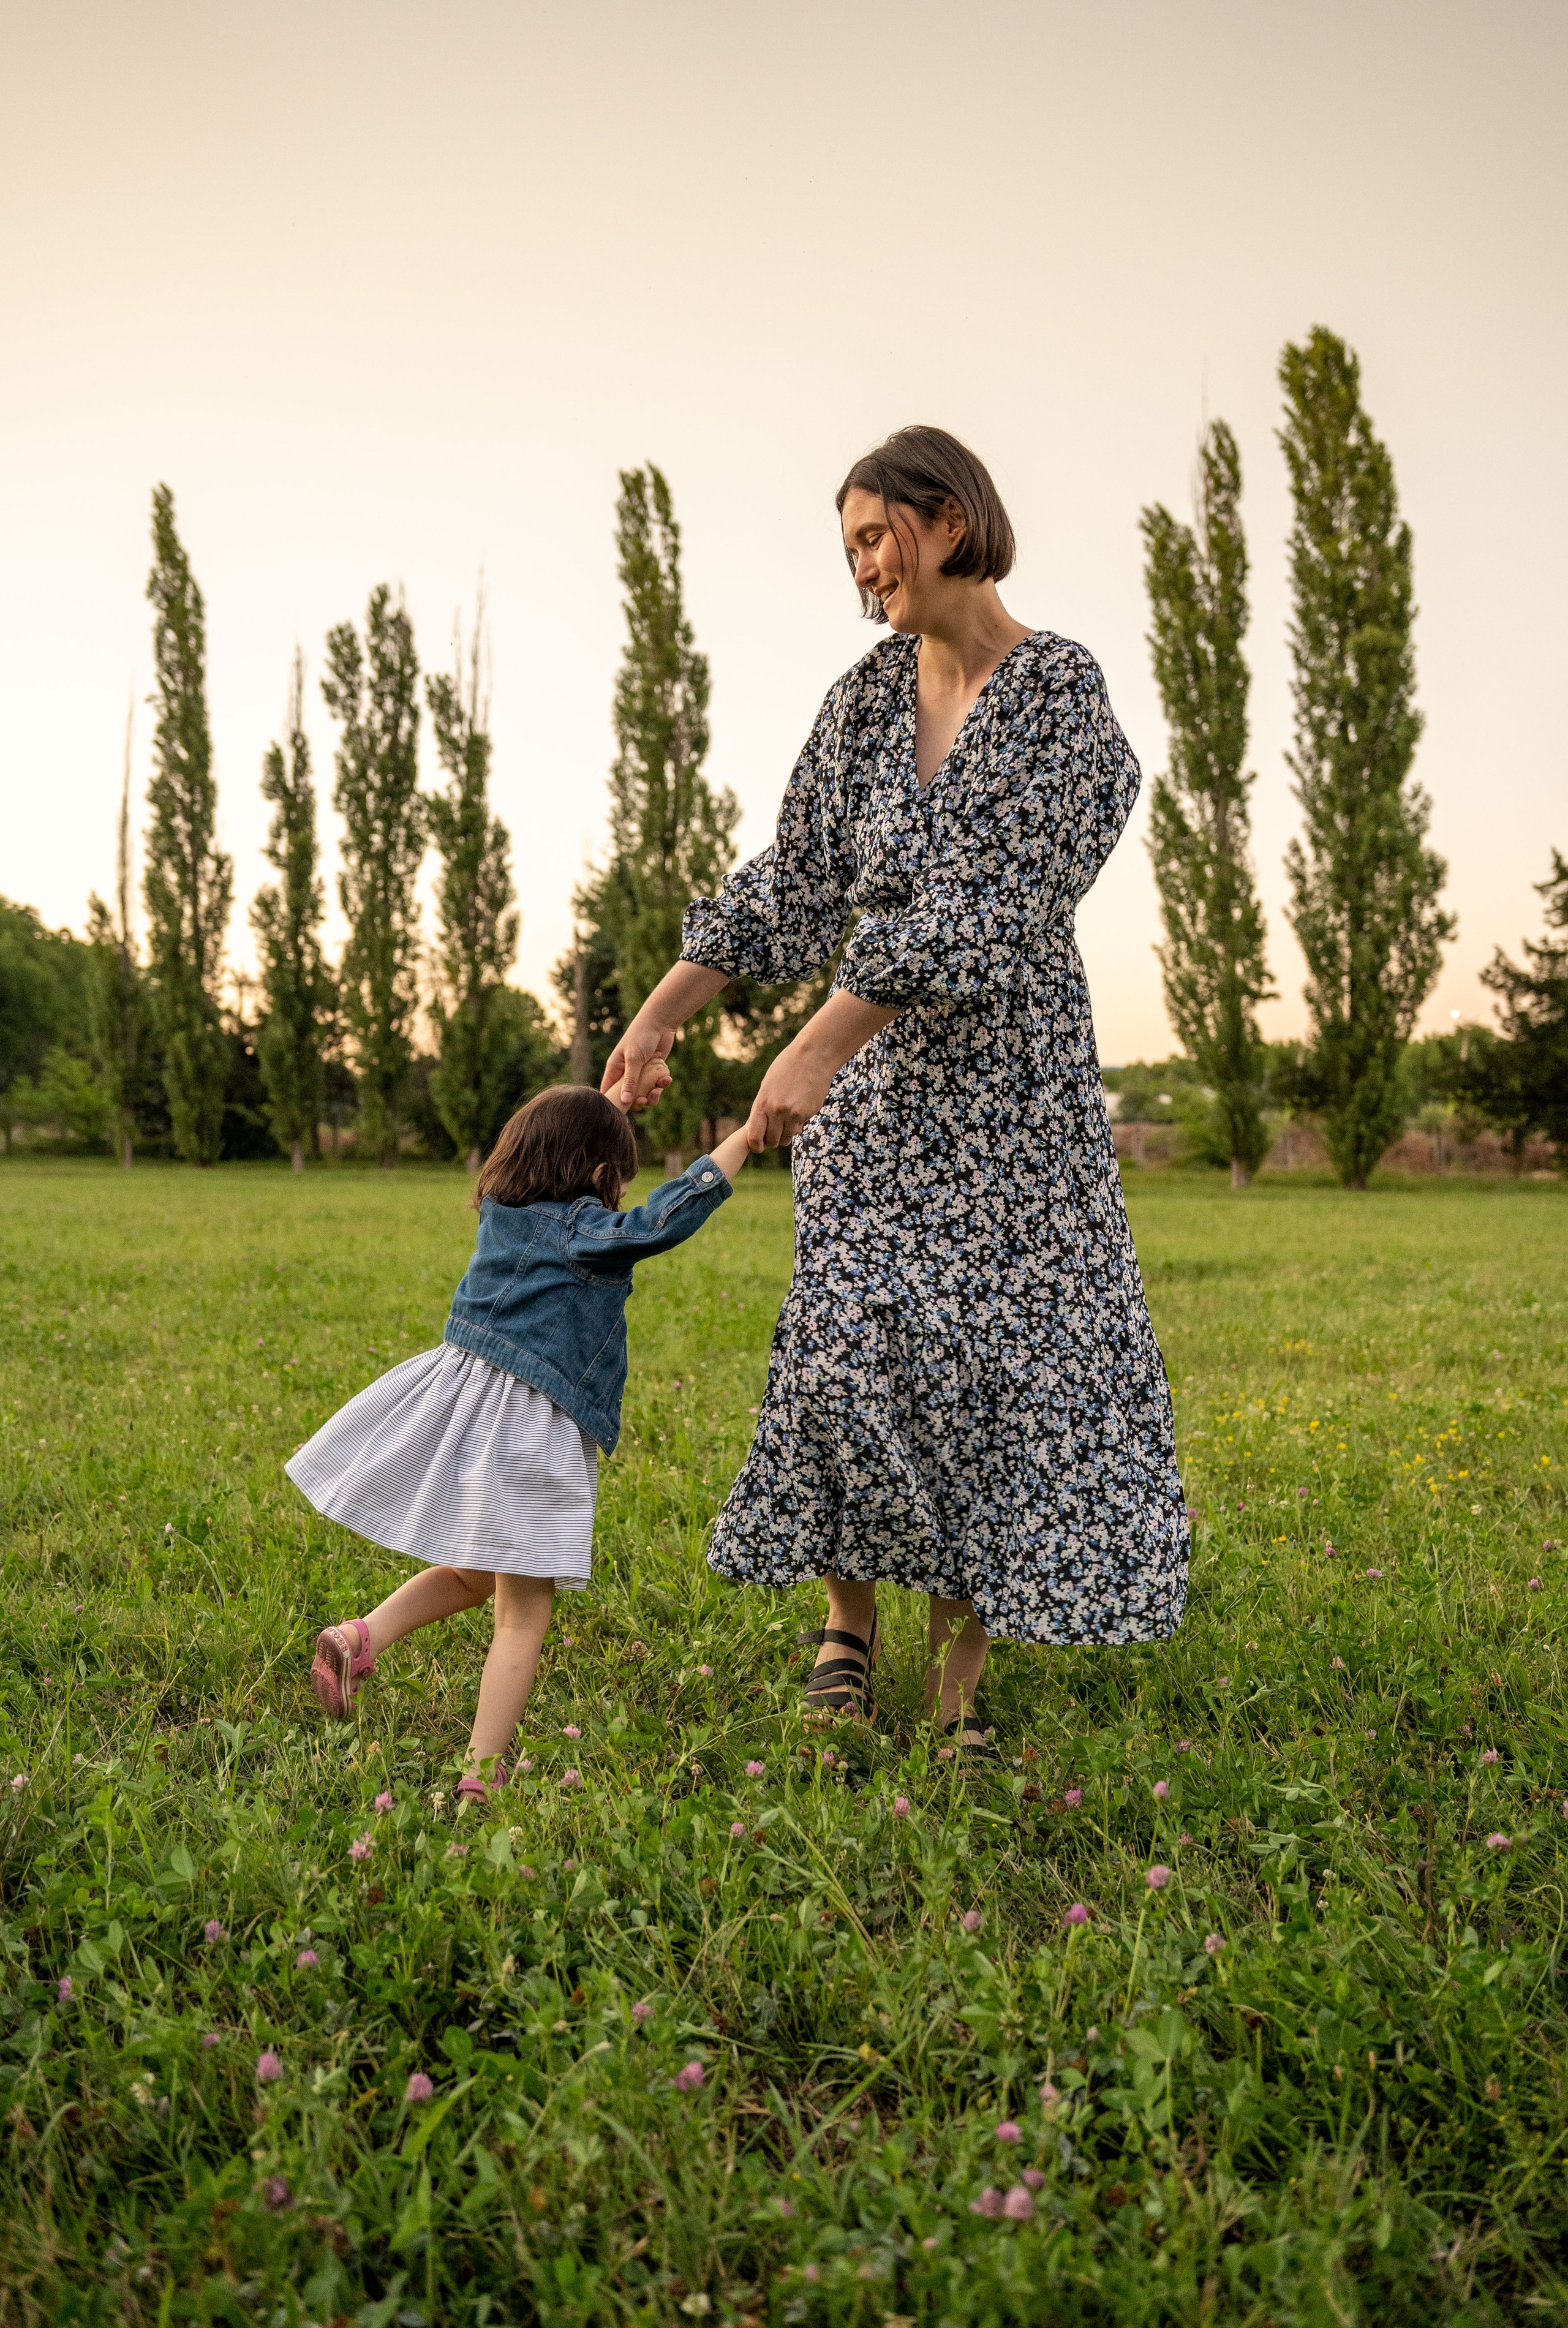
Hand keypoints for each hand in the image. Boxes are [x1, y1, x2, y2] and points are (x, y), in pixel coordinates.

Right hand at [602, 1024, 673, 1111]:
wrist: (660, 1023)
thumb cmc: (641, 1037)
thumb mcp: (634, 1060)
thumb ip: (630, 1081)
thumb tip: (624, 1101)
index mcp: (615, 1069)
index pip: (609, 1091)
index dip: (613, 1103)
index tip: (621, 1111)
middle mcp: (627, 1073)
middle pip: (628, 1097)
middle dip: (638, 1101)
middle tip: (644, 1100)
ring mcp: (641, 1074)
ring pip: (644, 1094)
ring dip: (652, 1095)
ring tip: (659, 1090)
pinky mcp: (654, 1072)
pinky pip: (656, 1086)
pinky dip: (662, 1084)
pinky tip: (667, 1078)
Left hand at [744, 1034, 838, 1149]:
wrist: (812, 1056)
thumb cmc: (788, 1068)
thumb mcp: (768, 1086)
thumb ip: (763, 1107)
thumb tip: (759, 1128)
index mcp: (762, 1103)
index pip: (754, 1136)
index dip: (756, 1146)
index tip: (760, 1147)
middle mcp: (776, 1111)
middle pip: (772, 1140)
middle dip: (774, 1140)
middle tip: (777, 1132)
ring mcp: (792, 1113)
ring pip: (787, 1137)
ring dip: (787, 1133)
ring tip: (789, 1119)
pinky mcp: (807, 1113)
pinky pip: (799, 1126)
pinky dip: (799, 1123)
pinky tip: (801, 1107)